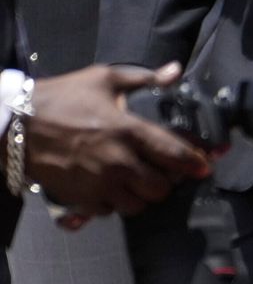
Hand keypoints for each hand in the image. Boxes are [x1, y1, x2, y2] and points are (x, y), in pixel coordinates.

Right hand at [24, 61, 213, 218]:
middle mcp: (118, 161)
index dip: (194, 163)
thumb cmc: (60, 98)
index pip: (174, 154)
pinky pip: (109, 211)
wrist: (15, 123)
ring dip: (140, 196)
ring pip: (137, 205)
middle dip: (165, 182)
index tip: (204, 166)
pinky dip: (113, 204)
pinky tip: (110, 188)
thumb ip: (143, 78)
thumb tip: (175, 72)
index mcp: (128, 131)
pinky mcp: (80, 197)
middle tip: (159, 172)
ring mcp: (99, 183)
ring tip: (134, 181)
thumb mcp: (102, 79)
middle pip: (160, 188)